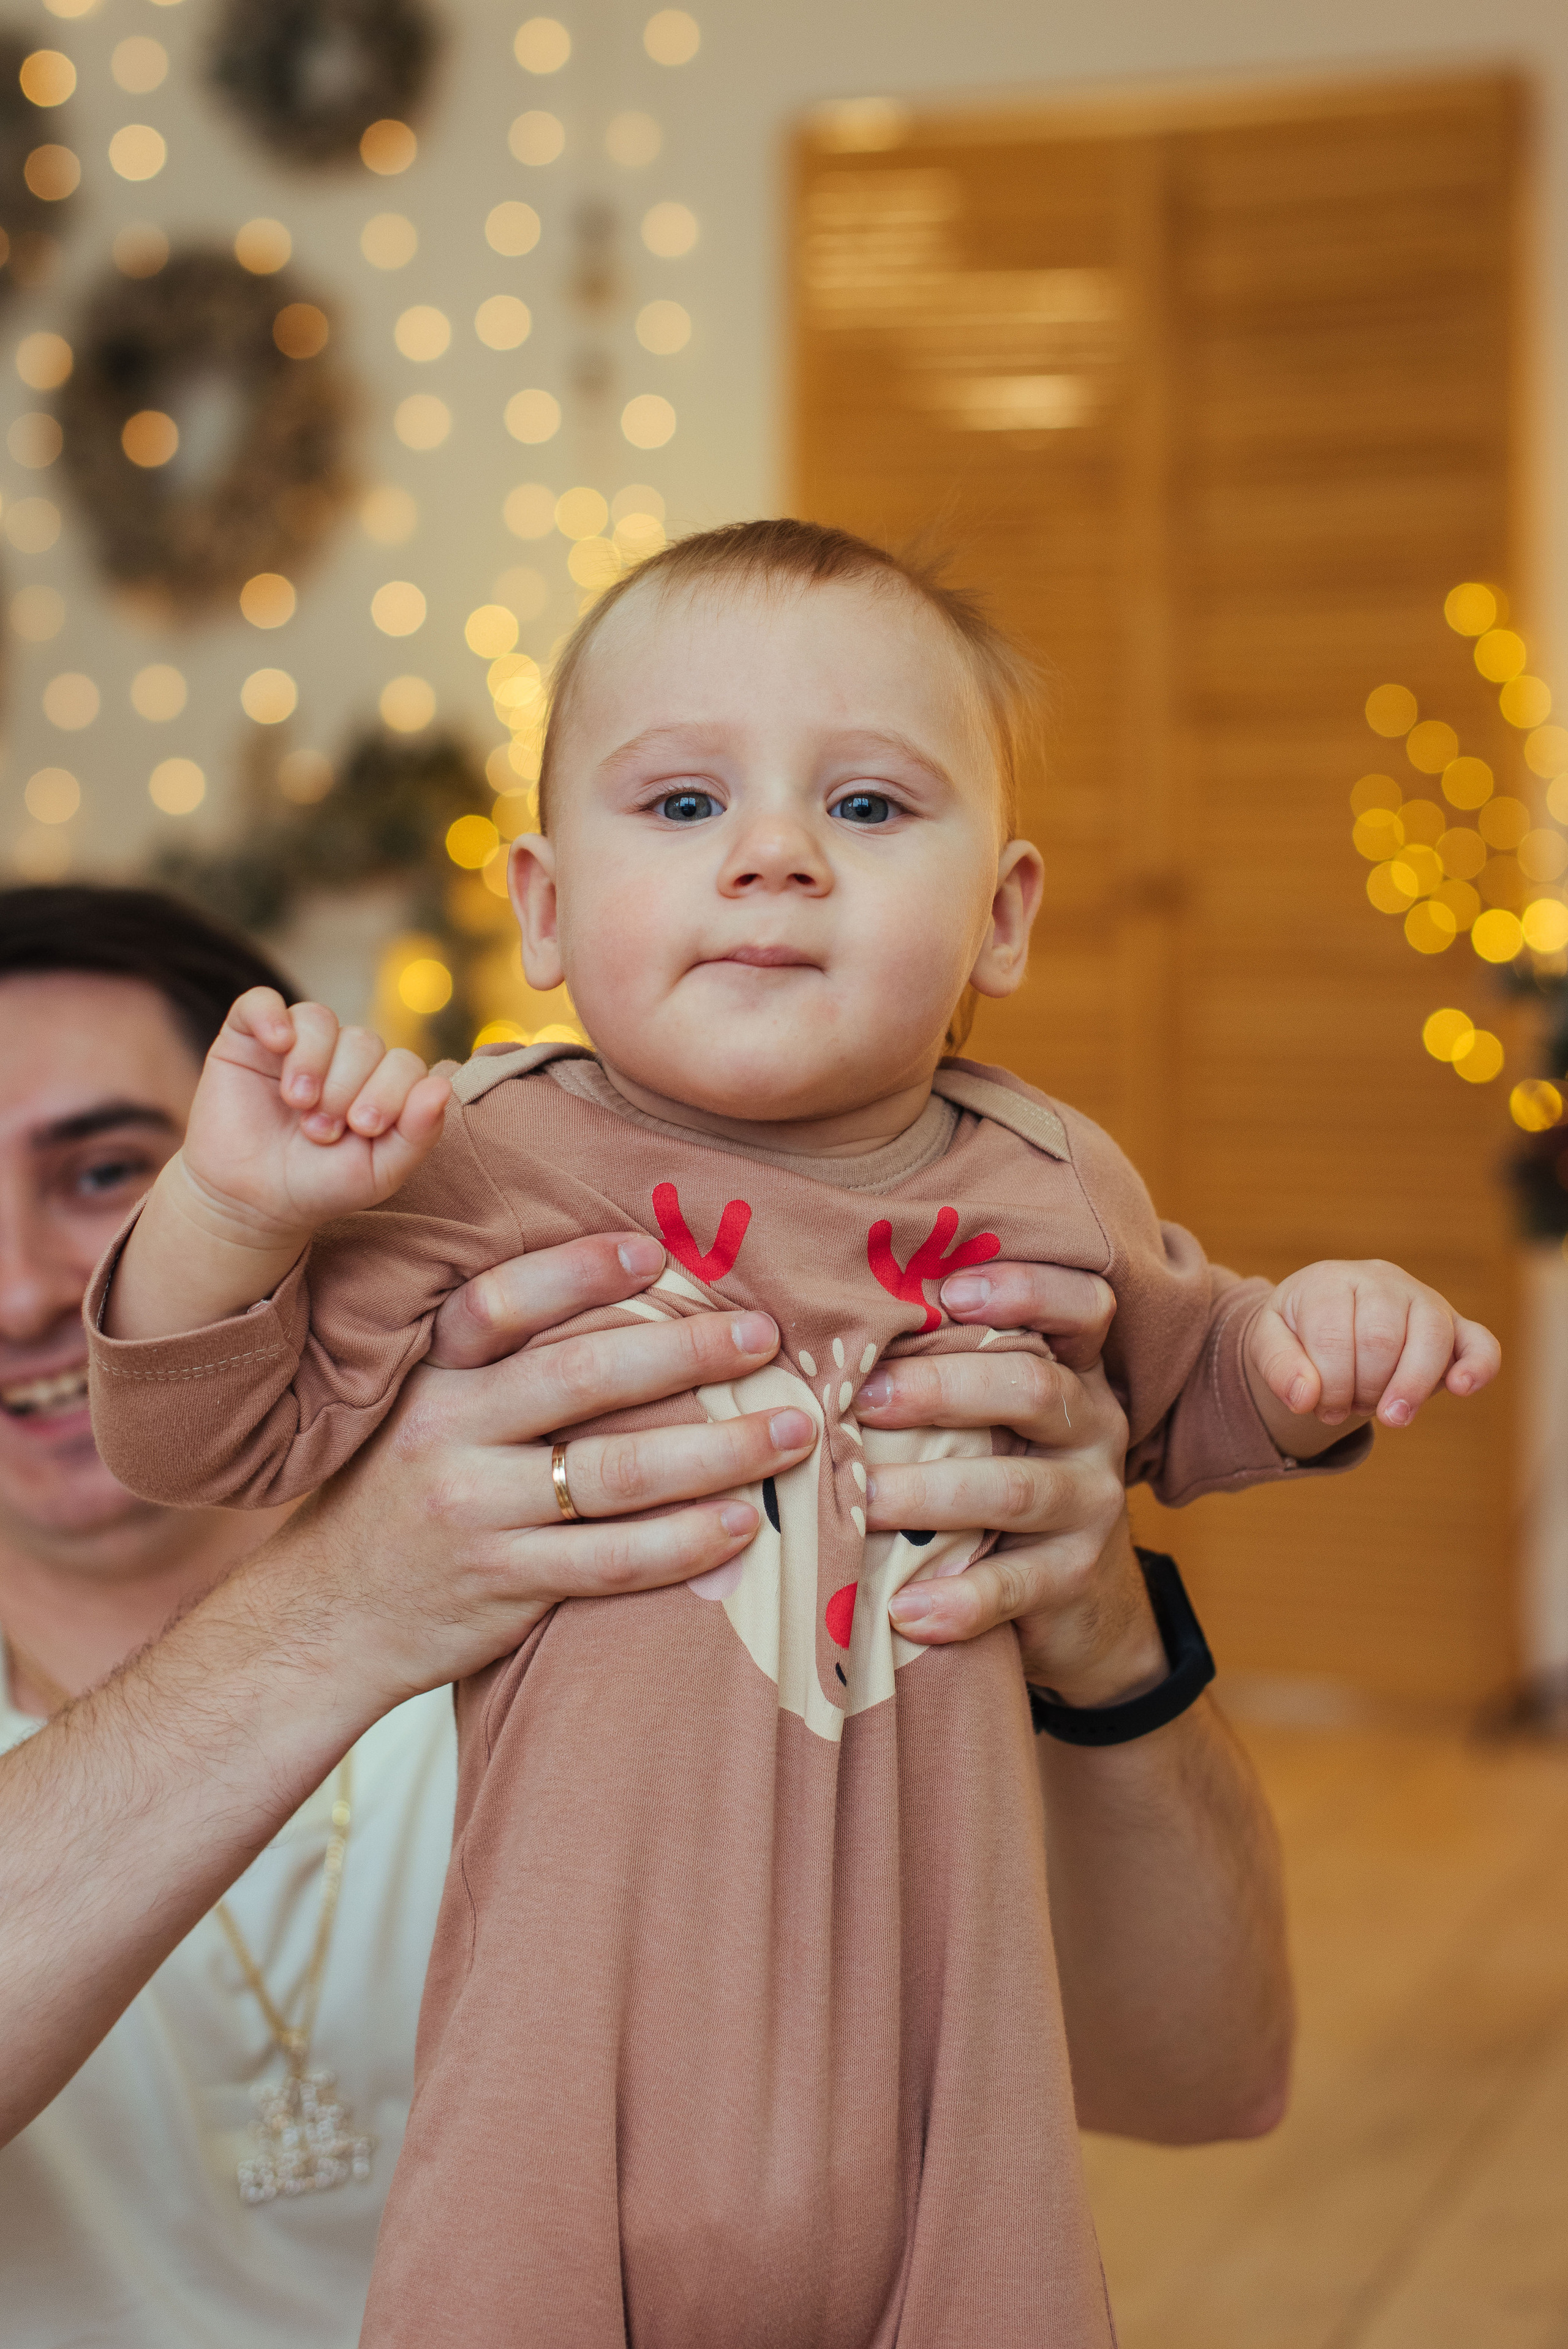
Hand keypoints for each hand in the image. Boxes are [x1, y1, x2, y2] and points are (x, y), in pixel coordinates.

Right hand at [107, 991, 455, 1338]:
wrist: (252, 1201)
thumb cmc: (321, 1185)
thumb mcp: (380, 1172)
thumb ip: (418, 1133)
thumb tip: (442, 1087)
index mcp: (381, 1082)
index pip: (404, 1063)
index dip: (390, 1092)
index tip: (364, 1129)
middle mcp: (343, 1056)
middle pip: (364, 1042)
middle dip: (346, 1089)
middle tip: (321, 1132)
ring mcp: (296, 1043)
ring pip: (319, 1020)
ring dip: (313, 1064)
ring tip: (299, 1105)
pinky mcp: (248, 1037)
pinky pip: (260, 1002)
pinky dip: (269, 1016)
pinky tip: (276, 1044)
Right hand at [301, 1231, 819, 1696]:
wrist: (324, 1619)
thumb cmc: (397, 1499)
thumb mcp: (421, 1411)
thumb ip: (497, 1367)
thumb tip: (626, 1307)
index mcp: (431, 1376)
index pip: (502, 1303)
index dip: (579, 1272)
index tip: (658, 1252)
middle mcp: (447, 1432)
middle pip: (582, 1377)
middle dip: (686, 1351)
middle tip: (764, 1336)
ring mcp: (474, 1511)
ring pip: (615, 1472)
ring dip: (718, 1449)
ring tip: (792, 1431)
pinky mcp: (503, 1585)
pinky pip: (614, 1560)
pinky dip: (687, 1541)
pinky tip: (744, 1522)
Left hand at [855, 1261, 1165, 1708]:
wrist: (1083, 1601)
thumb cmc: (1002, 1479)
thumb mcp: (993, 1417)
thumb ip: (945, 1368)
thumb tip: (824, 1323)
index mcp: (1072, 1371)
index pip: (1083, 1306)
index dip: (1029, 1290)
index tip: (953, 1290)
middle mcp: (1094, 1426)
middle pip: (1031, 1388)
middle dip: (941, 1388)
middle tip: (861, 1400)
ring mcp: (1092, 1504)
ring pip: (1014, 1488)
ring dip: (929, 1494)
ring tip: (859, 1503)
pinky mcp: (1075, 1578)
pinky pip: (1015, 1586)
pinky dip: (958, 1600)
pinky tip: (904, 1610)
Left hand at [1244, 1258, 1500, 1439]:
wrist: (1322, 1316)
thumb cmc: (1296, 1329)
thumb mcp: (1268, 1342)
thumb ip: (1277, 1367)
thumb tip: (1304, 1399)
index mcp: (1331, 1280)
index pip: (1334, 1338)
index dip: (1327, 1385)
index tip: (1317, 1406)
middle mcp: (1381, 1280)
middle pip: (1381, 1342)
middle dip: (1362, 1390)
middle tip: (1346, 1407)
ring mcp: (1422, 1298)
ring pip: (1430, 1339)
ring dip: (1407, 1388)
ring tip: (1390, 1417)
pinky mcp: (1454, 1325)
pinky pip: (1479, 1341)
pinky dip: (1477, 1367)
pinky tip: (1461, 1388)